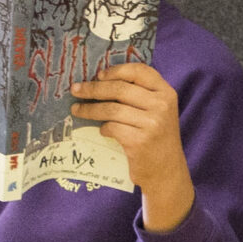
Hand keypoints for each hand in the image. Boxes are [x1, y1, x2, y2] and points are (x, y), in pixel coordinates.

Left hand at [73, 62, 193, 230]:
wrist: (167, 171)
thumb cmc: (157, 138)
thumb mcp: (158, 111)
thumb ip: (141, 95)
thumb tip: (101, 80)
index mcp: (166, 93)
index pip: (139, 71)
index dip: (116, 70)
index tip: (98, 75)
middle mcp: (162, 105)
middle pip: (119, 88)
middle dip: (93, 88)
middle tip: (76, 90)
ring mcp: (152, 123)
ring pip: (111, 108)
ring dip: (89, 109)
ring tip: (76, 110)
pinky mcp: (140, 141)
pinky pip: (112, 128)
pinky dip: (103, 128)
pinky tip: (103, 131)